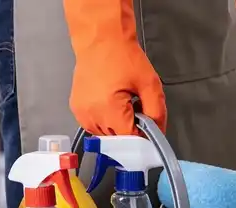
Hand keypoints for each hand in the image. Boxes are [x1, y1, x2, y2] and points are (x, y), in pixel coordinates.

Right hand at [64, 0, 166, 135]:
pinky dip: (106, 121)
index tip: (149, 127)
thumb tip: (158, 133)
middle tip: (136, 107)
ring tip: (123, 104)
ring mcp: (81, 114)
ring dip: (118, 127)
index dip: (143, 137)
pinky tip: (112, 104)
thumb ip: (157, 113)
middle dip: (131, 130)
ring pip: (106, 136)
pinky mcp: (77, 110)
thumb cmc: (123, 56)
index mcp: (108, 110)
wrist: (100, 38)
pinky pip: (95, 127)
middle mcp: (91, 115)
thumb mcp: (150, 85)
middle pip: (118, 140)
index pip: (130, 141)